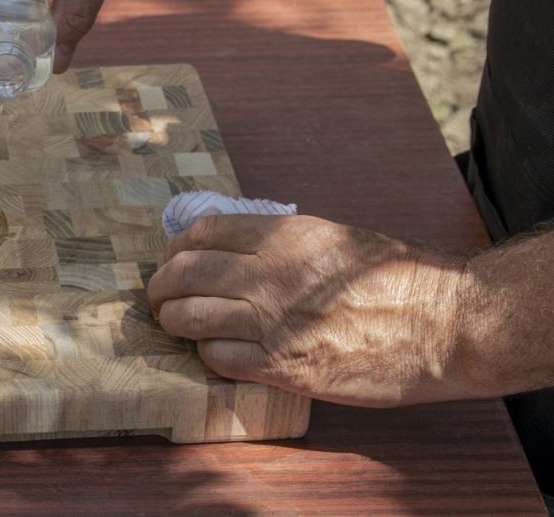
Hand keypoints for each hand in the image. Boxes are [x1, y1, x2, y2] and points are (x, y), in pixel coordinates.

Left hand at [147, 214, 473, 407]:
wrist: (440, 326)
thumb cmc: (394, 279)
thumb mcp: (333, 238)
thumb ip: (279, 242)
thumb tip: (231, 247)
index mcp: (284, 235)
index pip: (202, 232)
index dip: (176, 246)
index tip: (171, 257)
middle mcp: (269, 274)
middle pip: (184, 274)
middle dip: (160, 285)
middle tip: (157, 295)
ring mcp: (272, 322)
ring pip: (189, 317)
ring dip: (174, 320)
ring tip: (174, 322)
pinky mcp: (281, 366)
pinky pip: (217, 357)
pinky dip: (206, 352)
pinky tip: (213, 350)